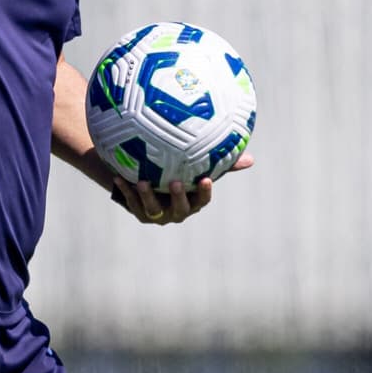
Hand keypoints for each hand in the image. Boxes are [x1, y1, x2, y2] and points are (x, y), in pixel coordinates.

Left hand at [112, 152, 253, 224]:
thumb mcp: (196, 166)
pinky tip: (119, 176)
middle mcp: (176, 211)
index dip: (203, 192)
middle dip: (178, 198)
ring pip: (152, 209)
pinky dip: (125, 190)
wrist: (146, 178)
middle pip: (179, 209)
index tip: (204, 178)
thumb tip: (251, 158)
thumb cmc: (178, 171)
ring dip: (146, 196)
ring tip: (142, 181)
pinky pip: (131, 202)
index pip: (201, 200)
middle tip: (175, 182)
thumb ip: (219, 163)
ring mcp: (157, 214)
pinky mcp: (139, 212)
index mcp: (192, 201)